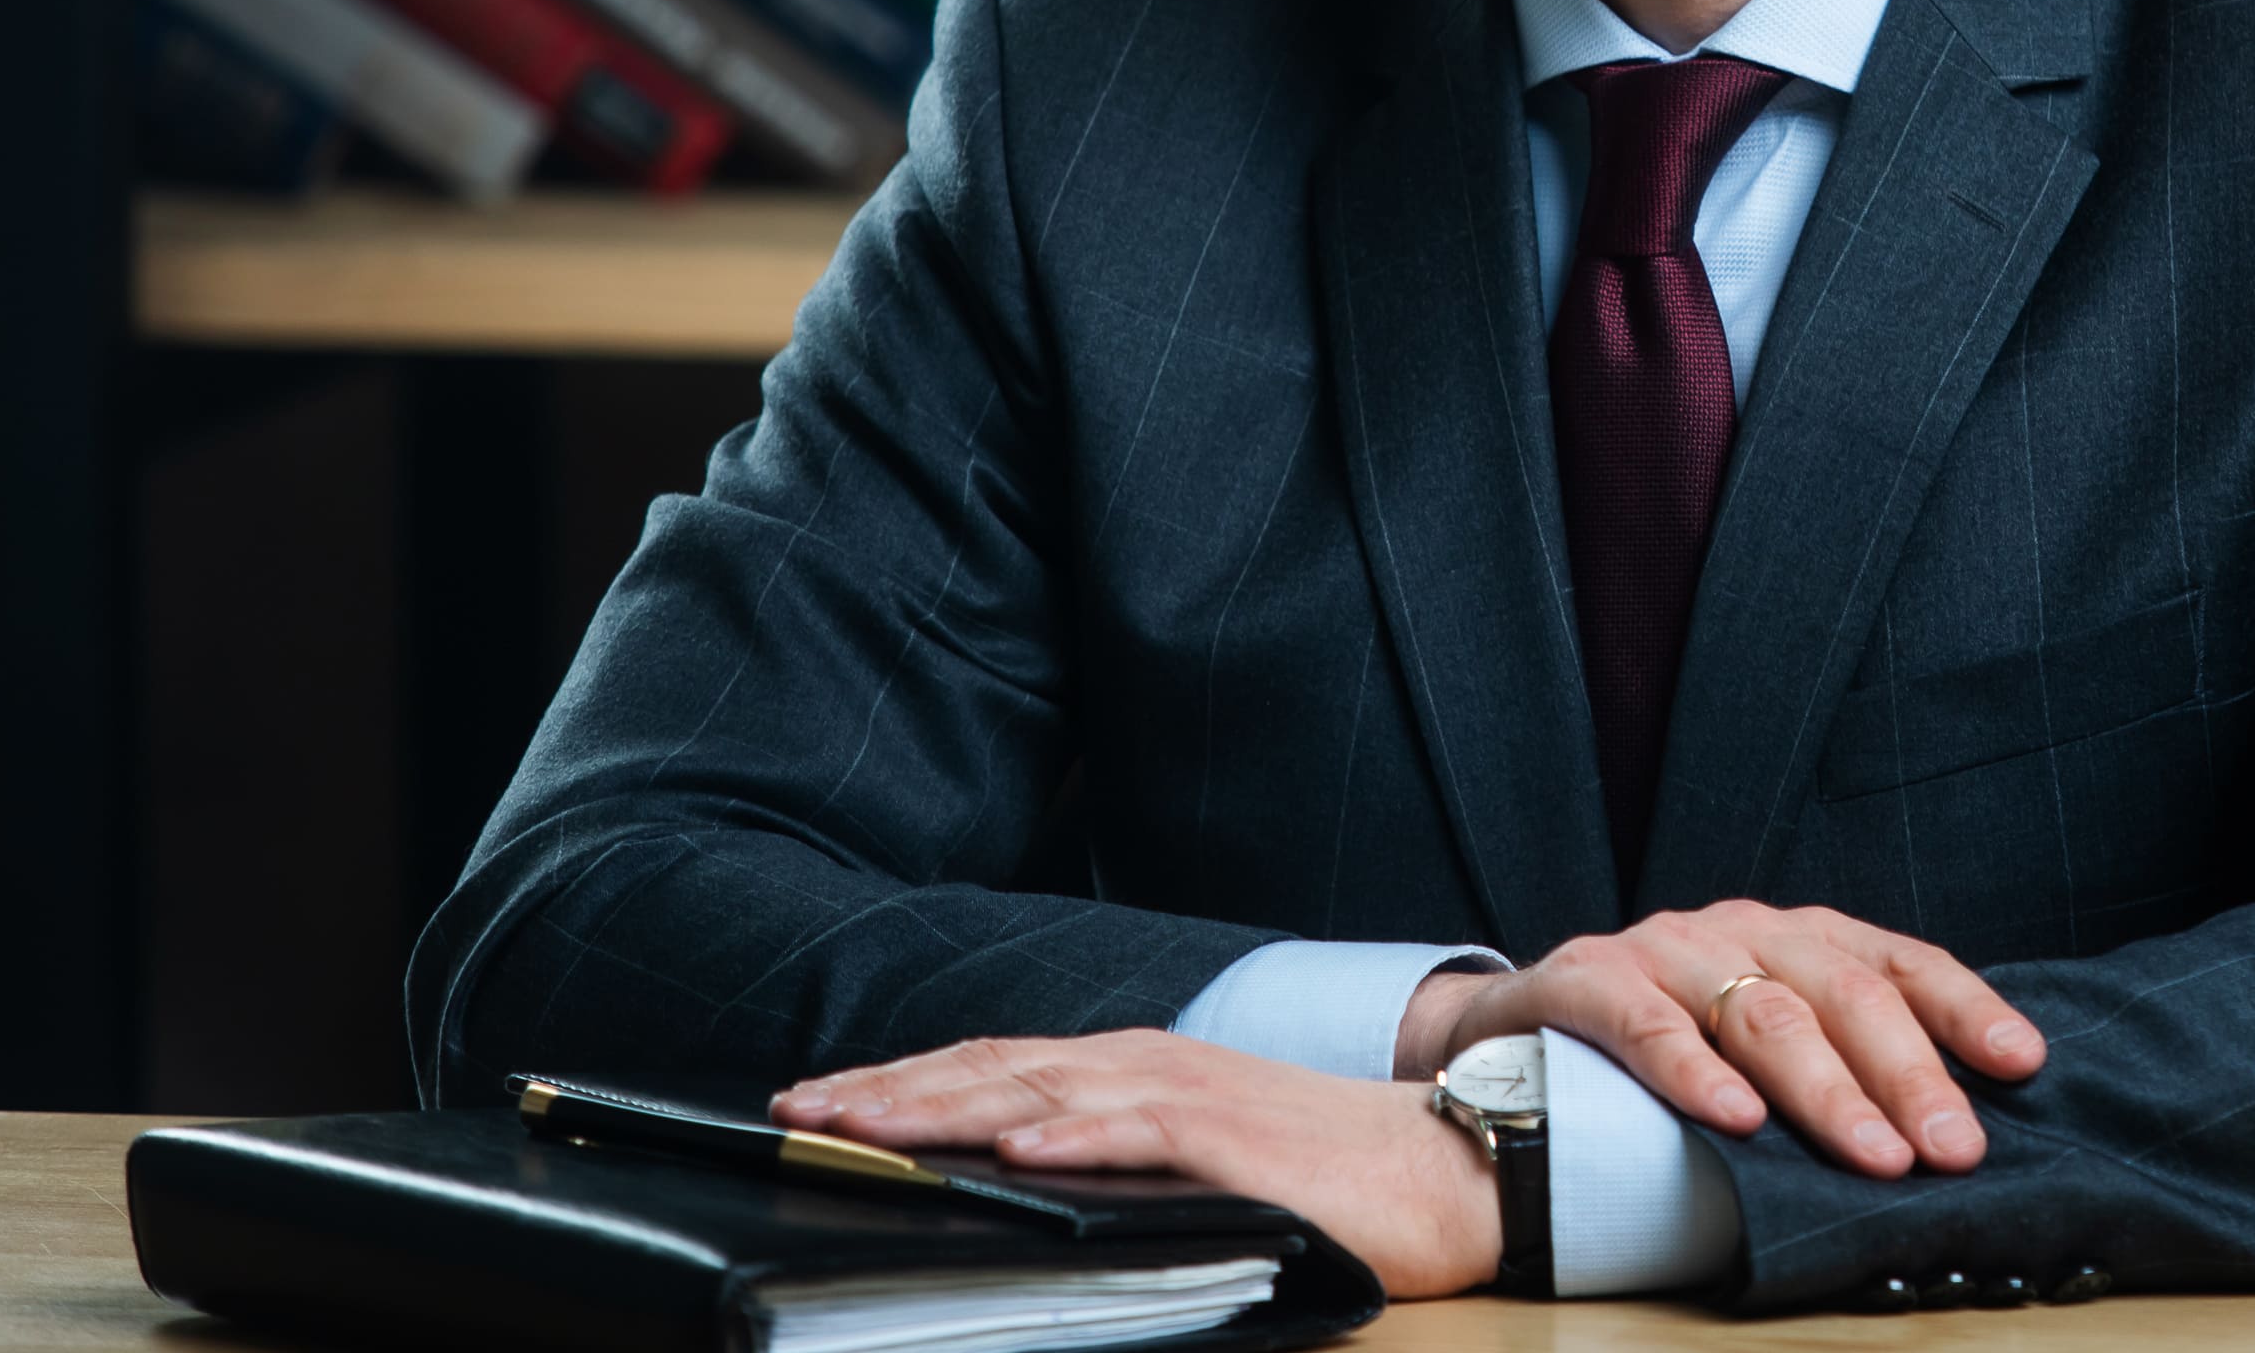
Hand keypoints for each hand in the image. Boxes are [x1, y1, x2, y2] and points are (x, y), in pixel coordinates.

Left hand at [771, 1031, 1499, 1298]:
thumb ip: (1112, 1158)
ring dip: (950, 1109)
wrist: (1450, 1165)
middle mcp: (1150, 1065)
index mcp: (1135, 1069)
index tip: (818, 1105)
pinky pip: (1144, 1134)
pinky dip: (1077, 1140)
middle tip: (804, 1114)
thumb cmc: (1325, 1173)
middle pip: (998, 1070)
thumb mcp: (1196, 1156)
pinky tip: (1020, 1152)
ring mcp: (1192, 1096)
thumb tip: (1010, 1189)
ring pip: (1046, 1094)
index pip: (996, 1067)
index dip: (903, 1081)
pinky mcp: (1237, 1141)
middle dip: (893, 1093)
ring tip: (870, 1127)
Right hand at [1397, 901, 2042, 1178]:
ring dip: (1826, 1090)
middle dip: (1907, 1074)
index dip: (1964, 1008)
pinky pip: (1646, 1023)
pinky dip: (1694, 1072)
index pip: (1897, 961)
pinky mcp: (1586, 979)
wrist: (1510, 1033)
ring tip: (1873, 1153)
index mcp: (1795, 938)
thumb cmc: (1664, 1045)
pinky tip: (1737, 1120)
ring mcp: (1663, 949)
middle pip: (1841, 993)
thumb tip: (1949, 1131)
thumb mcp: (1759, 1039)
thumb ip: (1837, 1064)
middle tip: (1952, 1146)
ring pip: (1761, 1011)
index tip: (2021, 1062)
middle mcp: (1740, 929)